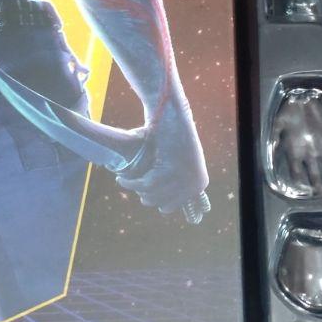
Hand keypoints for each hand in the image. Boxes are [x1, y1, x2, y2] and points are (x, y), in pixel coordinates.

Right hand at [116, 98, 207, 216]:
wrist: (172, 115)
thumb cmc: (172, 139)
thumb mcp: (179, 163)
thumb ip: (174, 184)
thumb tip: (162, 206)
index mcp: (199, 183)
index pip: (175, 204)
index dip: (157, 200)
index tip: (145, 194)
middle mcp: (195, 183)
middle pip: (163, 204)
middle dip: (146, 197)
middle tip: (135, 186)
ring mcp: (185, 177)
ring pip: (153, 195)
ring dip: (136, 189)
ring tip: (124, 181)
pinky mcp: (170, 168)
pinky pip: (147, 183)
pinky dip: (132, 183)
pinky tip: (122, 179)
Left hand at [271, 88, 321, 195]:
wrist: (304, 97)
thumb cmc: (287, 111)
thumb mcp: (276, 126)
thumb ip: (274, 142)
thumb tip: (273, 154)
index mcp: (294, 151)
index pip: (297, 174)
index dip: (300, 185)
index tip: (305, 193)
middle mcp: (309, 151)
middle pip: (314, 174)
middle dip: (317, 187)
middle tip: (321, 196)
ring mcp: (321, 144)